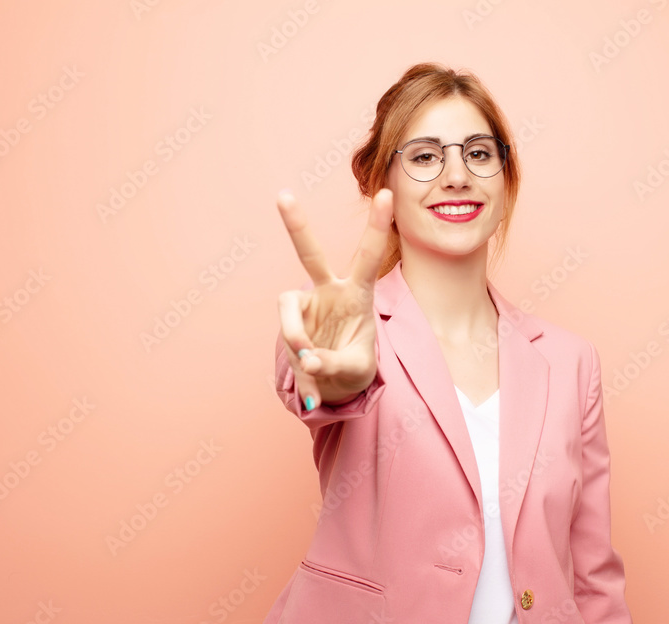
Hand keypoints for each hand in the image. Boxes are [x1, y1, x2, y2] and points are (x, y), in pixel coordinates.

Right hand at [276, 188, 393, 409]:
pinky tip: (312, 386)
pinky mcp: (290, 323)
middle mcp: (329, 292)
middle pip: (309, 255)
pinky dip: (299, 368)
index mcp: (358, 295)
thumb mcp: (356, 369)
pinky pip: (287, 342)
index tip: (385, 193)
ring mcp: (306, 306)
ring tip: (314, 368)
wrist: (336, 382)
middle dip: (297, 225)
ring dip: (297, 342)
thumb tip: (308, 360)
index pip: (368, 257)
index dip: (376, 226)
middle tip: (283, 195)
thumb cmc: (355, 366)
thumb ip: (335, 364)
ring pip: (288, 312)